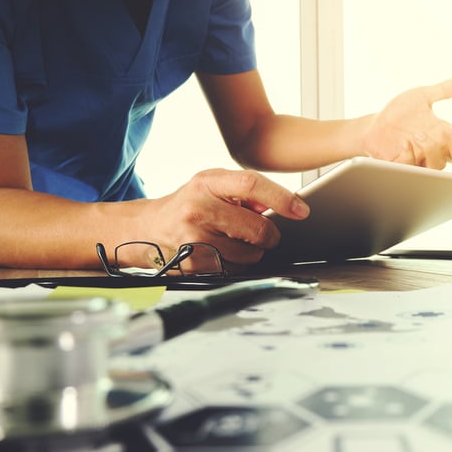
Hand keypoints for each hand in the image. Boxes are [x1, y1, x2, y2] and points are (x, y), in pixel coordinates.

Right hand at [139, 169, 308, 270]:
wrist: (150, 227)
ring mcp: (194, 239)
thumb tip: (284, 206)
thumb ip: (247, 192)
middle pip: (257, 228)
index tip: (301, 210)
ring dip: (253, 251)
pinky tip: (222, 252)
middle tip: (266, 234)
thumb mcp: (214, 185)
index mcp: (207, 183)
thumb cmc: (191, 204)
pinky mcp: (193, 264)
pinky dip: (237, 264)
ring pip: (250, 254)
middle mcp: (198, 209)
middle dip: (270, 235)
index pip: (251, 185)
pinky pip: (235, 269)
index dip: (281, 198)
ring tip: (237, 241)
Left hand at [361, 75, 451, 169]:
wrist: (372, 127)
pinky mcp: (406, 168)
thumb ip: (445, 90)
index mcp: (444, 134)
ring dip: (431, 149)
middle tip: (446, 131)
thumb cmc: (397, 115)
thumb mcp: (422, 96)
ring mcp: (422, 161)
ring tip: (417, 135)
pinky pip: (415, 168)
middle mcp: (437, 149)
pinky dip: (410, 155)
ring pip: (439, 165)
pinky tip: (403, 145)